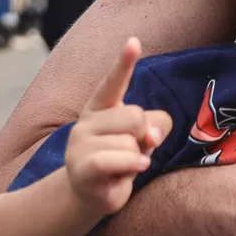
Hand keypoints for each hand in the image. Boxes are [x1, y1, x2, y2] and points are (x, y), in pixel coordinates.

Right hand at [64, 38, 174, 215]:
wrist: (90, 194)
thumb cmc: (120, 159)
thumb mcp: (142, 137)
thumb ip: (155, 126)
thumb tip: (150, 135)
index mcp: (101, 107)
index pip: (114, 82)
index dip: (124, 62)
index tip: (134, 41)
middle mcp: (86, 122)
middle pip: (136, 116)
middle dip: (143, 136)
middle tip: (131, 151)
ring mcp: (80, 145)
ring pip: (131, 143)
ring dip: (137, 159)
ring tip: (123, 167)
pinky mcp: (82, 169)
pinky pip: (118, 160)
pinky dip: (133, 166)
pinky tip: (131, 172)